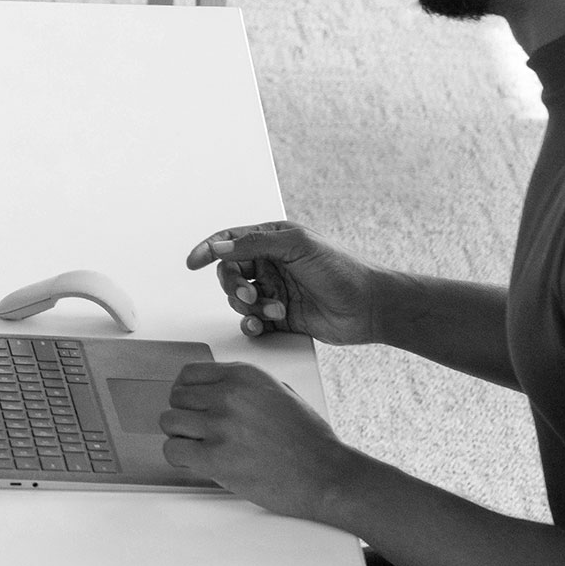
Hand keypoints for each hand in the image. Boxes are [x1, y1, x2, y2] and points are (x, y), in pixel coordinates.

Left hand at [158, 361, 364, 522]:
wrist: (325, 474)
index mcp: (244, 375)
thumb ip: (242, 386)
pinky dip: (180, 458)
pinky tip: (199, 462)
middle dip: (184, 415)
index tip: (192, 406)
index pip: (188, 374)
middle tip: (199, 432)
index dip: (187, 393)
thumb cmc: (307, 439)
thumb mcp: (278, 391)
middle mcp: (229, 395)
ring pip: (169, 422)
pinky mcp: (215, 457)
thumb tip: (209, 390)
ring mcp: (220, 425)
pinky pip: (173, 451)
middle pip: (176, 397)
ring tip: (200, 447)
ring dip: (180, 436)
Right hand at [185, 221, 379, 344]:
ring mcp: (275, 291)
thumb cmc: (342, 270)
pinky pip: (252, 321)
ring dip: (250, 306)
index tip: (193, 262)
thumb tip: (219, 247)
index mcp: (273, 241)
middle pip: (230, 273)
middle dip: (233, 285)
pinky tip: (263, 324)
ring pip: (239, 299)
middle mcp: (271, 265)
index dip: (209, 249)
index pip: (230, 241)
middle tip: (249, 294)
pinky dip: (252, 324)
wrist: (371, 307)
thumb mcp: (297, 245)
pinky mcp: (280, 317)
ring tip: (275, 309)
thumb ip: (255, 244)